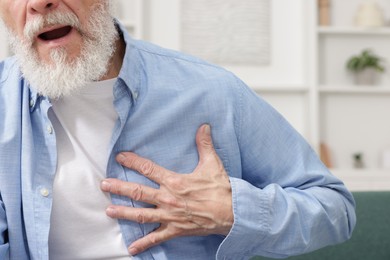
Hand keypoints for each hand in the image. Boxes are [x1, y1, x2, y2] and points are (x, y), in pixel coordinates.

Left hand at [100, 124, 232, 255]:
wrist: (231, 213)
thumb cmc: (220, 189)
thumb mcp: (212, 163)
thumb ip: (204, 144)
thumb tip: (204, 126)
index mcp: (174, 181)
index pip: (148, 169)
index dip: (133, 162)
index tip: (120, 157)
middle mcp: (168, 199)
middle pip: (138, 192)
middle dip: (119, 188)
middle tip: (104, 185)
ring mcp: (169, 216)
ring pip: (141, 215)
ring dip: (123, 213)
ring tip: (108, 211)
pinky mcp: (175, 230)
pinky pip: (156, 238)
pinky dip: (143, 243)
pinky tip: (131, 248)